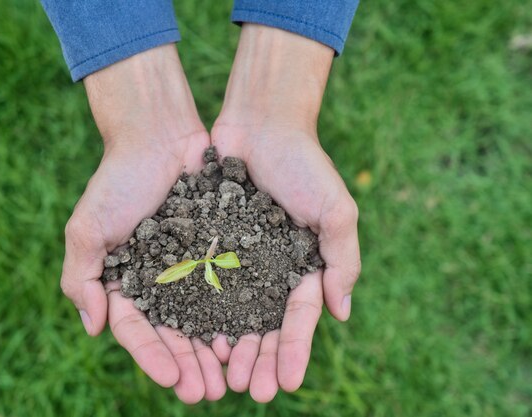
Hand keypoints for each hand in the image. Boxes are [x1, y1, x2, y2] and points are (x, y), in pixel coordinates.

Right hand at [60, 45, 225, 402]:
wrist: (159, 135)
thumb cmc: (118, 180)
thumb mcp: (87, 228)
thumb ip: (80, 278)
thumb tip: (93, 327)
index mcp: (128, 282)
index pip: (138, 330)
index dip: (152, 357)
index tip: (171, 379)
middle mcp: (162, 282)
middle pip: (175, 334)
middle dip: (190, 365)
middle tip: (207, 393)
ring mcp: (193, 268)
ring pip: (207, 318)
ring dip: (217, 350)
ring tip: (232, 377)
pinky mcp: (221, 250)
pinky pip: (233, 286)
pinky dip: (240, 312)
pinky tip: (253, 335)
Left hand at [210, 24, 360, 400]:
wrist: (260, 123)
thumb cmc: (304, 164)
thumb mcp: (335, 210)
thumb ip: (342, 259)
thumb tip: (341, 313)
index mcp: (301, 266)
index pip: (299, 319)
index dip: (294, 352)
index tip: (288, 383)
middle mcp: (268, 269)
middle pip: (262, 326)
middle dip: (258, 360)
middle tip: (249, 390)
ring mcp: (236, 259)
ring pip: (229, 313)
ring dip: (226, 346)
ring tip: (218, 375)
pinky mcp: (207, 244)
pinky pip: (199, 283)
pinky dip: (196, 311)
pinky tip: (190, 337)